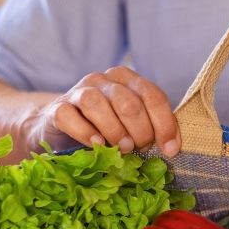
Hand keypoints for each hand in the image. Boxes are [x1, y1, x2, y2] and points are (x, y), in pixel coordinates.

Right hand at [25, 66, 180, 156]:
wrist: (63, 128)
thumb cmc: (106, 128)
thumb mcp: (132, 125)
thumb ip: (151, 127)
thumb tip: (172, 147)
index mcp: (127, 79)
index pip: (152, 95)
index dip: (164, 124)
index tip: (170, 149)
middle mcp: (103, 80)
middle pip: (127, 102)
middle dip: (140, 131)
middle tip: (139, 149)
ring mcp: (78, 91)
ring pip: (96, 104)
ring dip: (114, 131)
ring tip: (122, 149)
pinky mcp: (57, 108)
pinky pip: (69, 116)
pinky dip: (85, 133)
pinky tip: (98, 145)